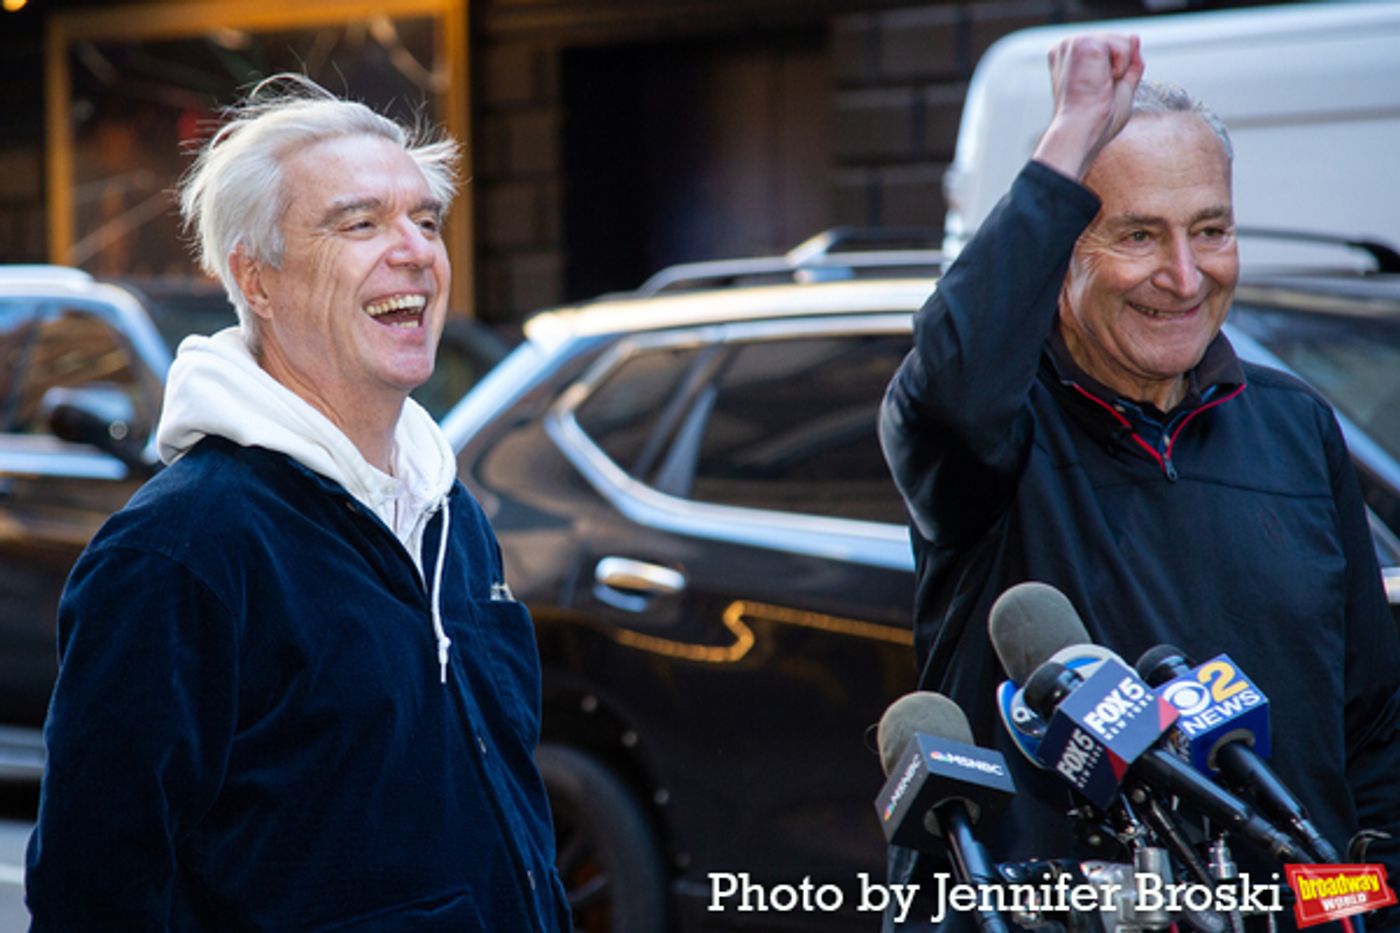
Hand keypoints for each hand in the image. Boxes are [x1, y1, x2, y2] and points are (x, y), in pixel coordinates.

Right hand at [1032, 34, 1143, 180]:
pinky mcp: (1083, 43)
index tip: (1096, 92)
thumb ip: (1128, 64)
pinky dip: (1121, 67)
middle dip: (1119, 68)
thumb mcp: (1119, 88)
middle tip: (1099, 91)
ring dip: (1120, 69)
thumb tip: (1135, 37)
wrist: (1082, 132)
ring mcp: (1072, 43)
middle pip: (1116, 41)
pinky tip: (1102, 81)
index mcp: (1068, 58)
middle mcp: (1066, 47)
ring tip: (1099, 87)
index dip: (1114, 71)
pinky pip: (1123, 45)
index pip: (1108, 48)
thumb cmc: (1095, 122)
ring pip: (1122, 42)